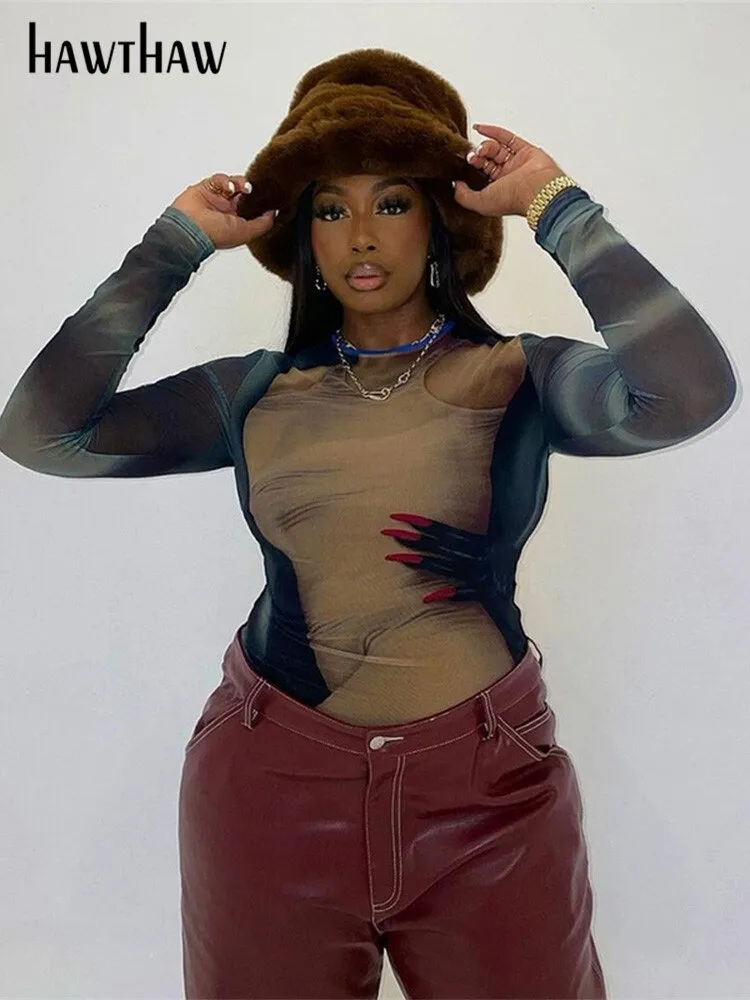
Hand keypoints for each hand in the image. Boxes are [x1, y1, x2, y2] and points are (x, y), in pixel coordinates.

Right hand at [170, 172, 277, 249]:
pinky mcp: (207, 187)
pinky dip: (226, 181)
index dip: (262, 202)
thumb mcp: (247, 233)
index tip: (270, 196)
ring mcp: (217, 199)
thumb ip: (263, 224)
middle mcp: (228, 211)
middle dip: (252, 190)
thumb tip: (275, 213)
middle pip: (245, 194)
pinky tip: (229, 188)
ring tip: (243, 188)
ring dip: (241, 183)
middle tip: (255, 190)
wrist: (189, 227)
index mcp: (237, 223)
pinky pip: (220, 179)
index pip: (253, 209)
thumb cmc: (214, 234)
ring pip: (234, 184)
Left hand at [381, 512, 512, 605]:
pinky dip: (447, 595)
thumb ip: (469, 536)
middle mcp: (476, 555)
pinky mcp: (484, 591)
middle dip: (412, 539)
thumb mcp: (490, 546)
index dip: (422, 523)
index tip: (398, 515)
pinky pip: (464, 593)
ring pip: (444, 566)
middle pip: (439, 545)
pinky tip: (427, 598)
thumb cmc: (508, 563)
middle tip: (386, 531)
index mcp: (478, 542)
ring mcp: (479, 573)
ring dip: (419, 562)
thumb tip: (449, 522)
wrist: (528, 587)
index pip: (444, 531)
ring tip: (393, 558)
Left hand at [453, 123, 565, 218]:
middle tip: (471, 156)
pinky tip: (479, 128)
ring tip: (481, 150)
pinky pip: (508, 138)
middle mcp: (507, 177)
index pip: (480, 176)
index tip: (462, 164)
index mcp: (498, 191)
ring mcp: (517, 163)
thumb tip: (455, 185)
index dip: (470, 169)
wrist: (536, 189)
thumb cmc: (512, 199)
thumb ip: (463, 196)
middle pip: (487, 161)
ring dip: (485, 146)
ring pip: (496, 149)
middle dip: (477, 157)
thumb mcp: (479, 203)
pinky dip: (493, 132)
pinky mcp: (526, 150)